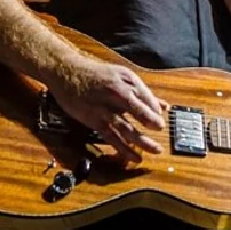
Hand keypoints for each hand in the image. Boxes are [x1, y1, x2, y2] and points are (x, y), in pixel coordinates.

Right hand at [48, 55, 167, 161]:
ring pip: (126, 128)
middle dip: (152, 123)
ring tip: (156, 150)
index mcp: (125, 82)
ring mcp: (104, 110)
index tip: (160, 119)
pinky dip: (124, 149)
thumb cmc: (96, 74)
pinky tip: (134, 157)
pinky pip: (111, 137)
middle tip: (161, 131)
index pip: (147, 98)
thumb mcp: (122, 75)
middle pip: (138, 112)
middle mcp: (116, 95)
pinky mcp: (94, 121)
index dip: (155, 110)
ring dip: (142, 141)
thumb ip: (143, 92)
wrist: (66, 72)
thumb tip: (164, 106)